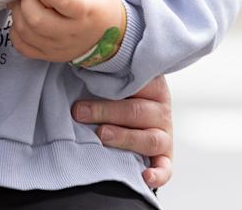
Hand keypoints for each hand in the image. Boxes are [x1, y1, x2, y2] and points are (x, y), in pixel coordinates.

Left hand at [7, 0, 125, 62]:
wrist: (110, 38)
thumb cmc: (100, 4)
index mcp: (85, 11)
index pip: (61, 0)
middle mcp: (72, 32)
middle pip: (38, 20)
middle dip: (26, 1)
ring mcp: (59, 47)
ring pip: (27, 33)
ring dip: (17, 13)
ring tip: (22, 0)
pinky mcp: (49, 56)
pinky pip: (23, 46)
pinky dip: (16, 32)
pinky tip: (22, 18)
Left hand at [72, 75, 174, 190]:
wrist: (127, 113)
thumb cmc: (114, 93)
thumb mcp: (113, 78)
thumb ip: (103, 74)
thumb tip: (75, 64)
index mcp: (152, 86)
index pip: (138, 83)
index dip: (111, 83)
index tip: (85, 80)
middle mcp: (160, 110)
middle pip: (137, 111)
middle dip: (106, 112)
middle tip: (80, 112)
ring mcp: (164, 135)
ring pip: (150, 139)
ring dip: (124, 138)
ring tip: (101, 134)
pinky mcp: (164, 157)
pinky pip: (166, 168)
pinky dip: (158, 174)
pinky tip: (144, 177)